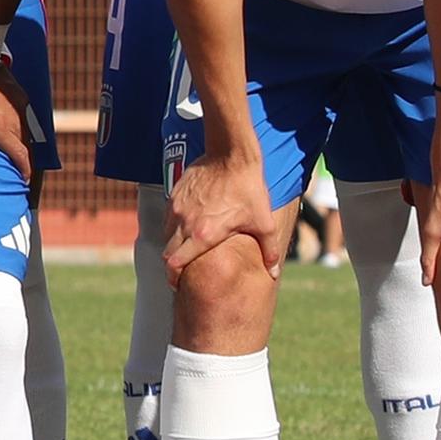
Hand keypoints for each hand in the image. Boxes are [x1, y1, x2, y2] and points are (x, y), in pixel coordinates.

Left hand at [0, 57, 40, 181]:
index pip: (20, 156)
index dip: (24, 170)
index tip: (23, 180)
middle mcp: (14, 121)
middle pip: (26, 146)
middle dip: (23, 158)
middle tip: (18, 168)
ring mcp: (19, 107)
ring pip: (27, 131)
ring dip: (22, 141)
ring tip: (14, 149)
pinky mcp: (20, 95)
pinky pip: (25, 114)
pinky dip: (21, 123)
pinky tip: (11, 125)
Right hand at [164, 143, 292, 280]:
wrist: (231, 154)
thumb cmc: (249, 189)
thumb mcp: (263, 222)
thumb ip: (269, 251)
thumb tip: (274, 273)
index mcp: (203, 235)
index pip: (175, 265)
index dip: (173, 279)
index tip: (178, 285)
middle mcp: (184, 223)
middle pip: (166, 254)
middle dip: (172, 267)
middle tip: (180, 273)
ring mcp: (177, 208)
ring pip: (166, 235)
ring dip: (173, 245)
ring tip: (186, 248)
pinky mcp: (175, 194)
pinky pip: (168, 217)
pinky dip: (173, 226)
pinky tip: (188, 225)